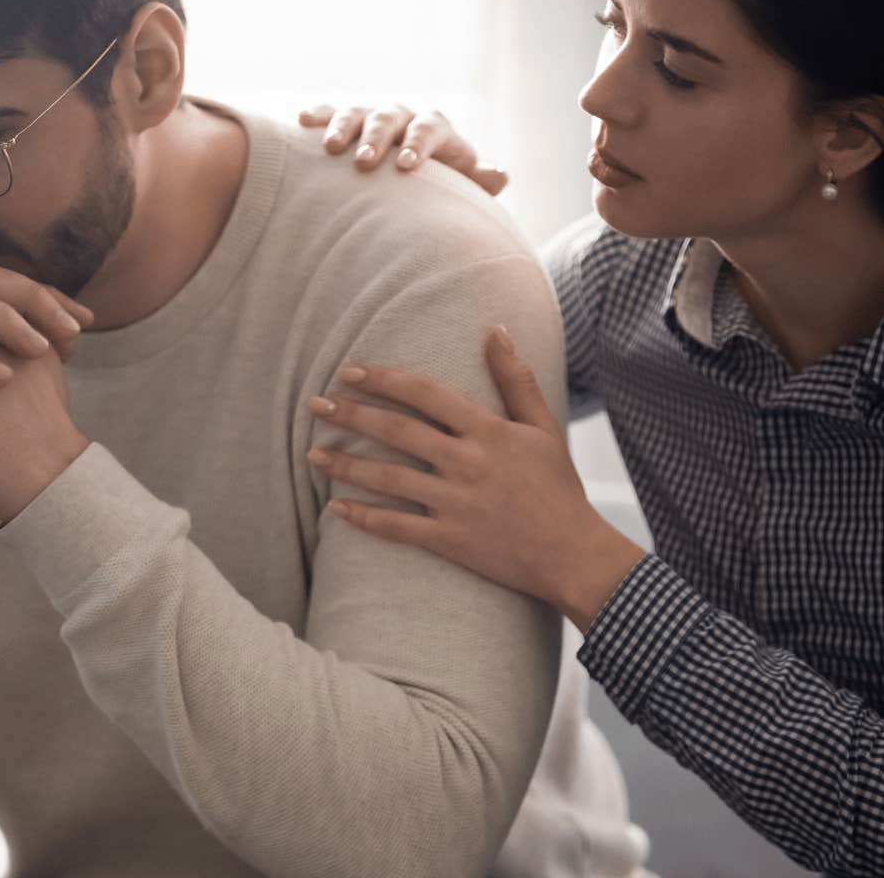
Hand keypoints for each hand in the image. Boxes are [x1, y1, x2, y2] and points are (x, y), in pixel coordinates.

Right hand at [298, 104, 507, 195]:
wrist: (410, 180)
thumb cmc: (437, 190)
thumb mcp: (459, 188)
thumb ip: (477, 182)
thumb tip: (501, 174)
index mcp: (434, 130)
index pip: (430, 128)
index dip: (418, 144)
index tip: (405, 167)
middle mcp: (403, 118)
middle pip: (390, 117)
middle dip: (377, 136)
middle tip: (363, 161)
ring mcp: (372, 118)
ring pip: (358, 112)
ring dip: (344, 126)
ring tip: (331, 149)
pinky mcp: (345, 123)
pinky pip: (330, 112)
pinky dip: (319, 115)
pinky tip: (302, 120)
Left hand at [304, 326, 643, 630]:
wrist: (572, 553)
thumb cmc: (558, 487)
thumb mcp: (543, 427)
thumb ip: (515, 378)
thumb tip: (496, 329)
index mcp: (487, 431)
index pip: (425, 394)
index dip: (384, 380)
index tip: (349, 373)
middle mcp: (466, 463)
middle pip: (397, 432)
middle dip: (351, 415)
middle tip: (314, 405)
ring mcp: (455, 503)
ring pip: (388, 479)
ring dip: (345, 465)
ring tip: (312, 453)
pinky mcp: (449, 539)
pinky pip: (397, 527)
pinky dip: (363, 518)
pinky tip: (334, 509)